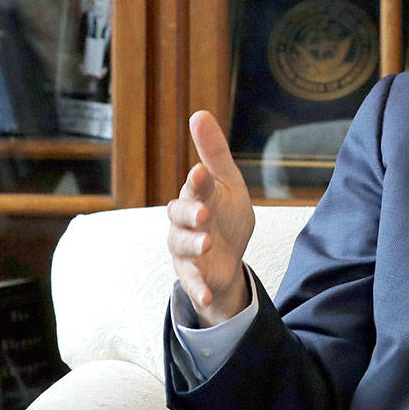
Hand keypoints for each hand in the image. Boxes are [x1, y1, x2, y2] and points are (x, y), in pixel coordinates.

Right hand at [167, 110, 255, 325]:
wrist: (229, 258)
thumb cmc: (226, 214)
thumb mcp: (228, 184)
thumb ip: (215, 153)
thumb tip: (199, 113)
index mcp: (195, 196)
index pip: (194, 186)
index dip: (196, 181)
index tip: (200, 172)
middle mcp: (184, 222)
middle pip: (179, 216)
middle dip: (191, 213)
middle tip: (204, 212)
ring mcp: (186, 250)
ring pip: (181, 246)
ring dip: (194, 245)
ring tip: (208, 244)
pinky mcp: (193, 275)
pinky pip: (192, 283)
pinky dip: (198, 290)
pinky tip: (206, 296)